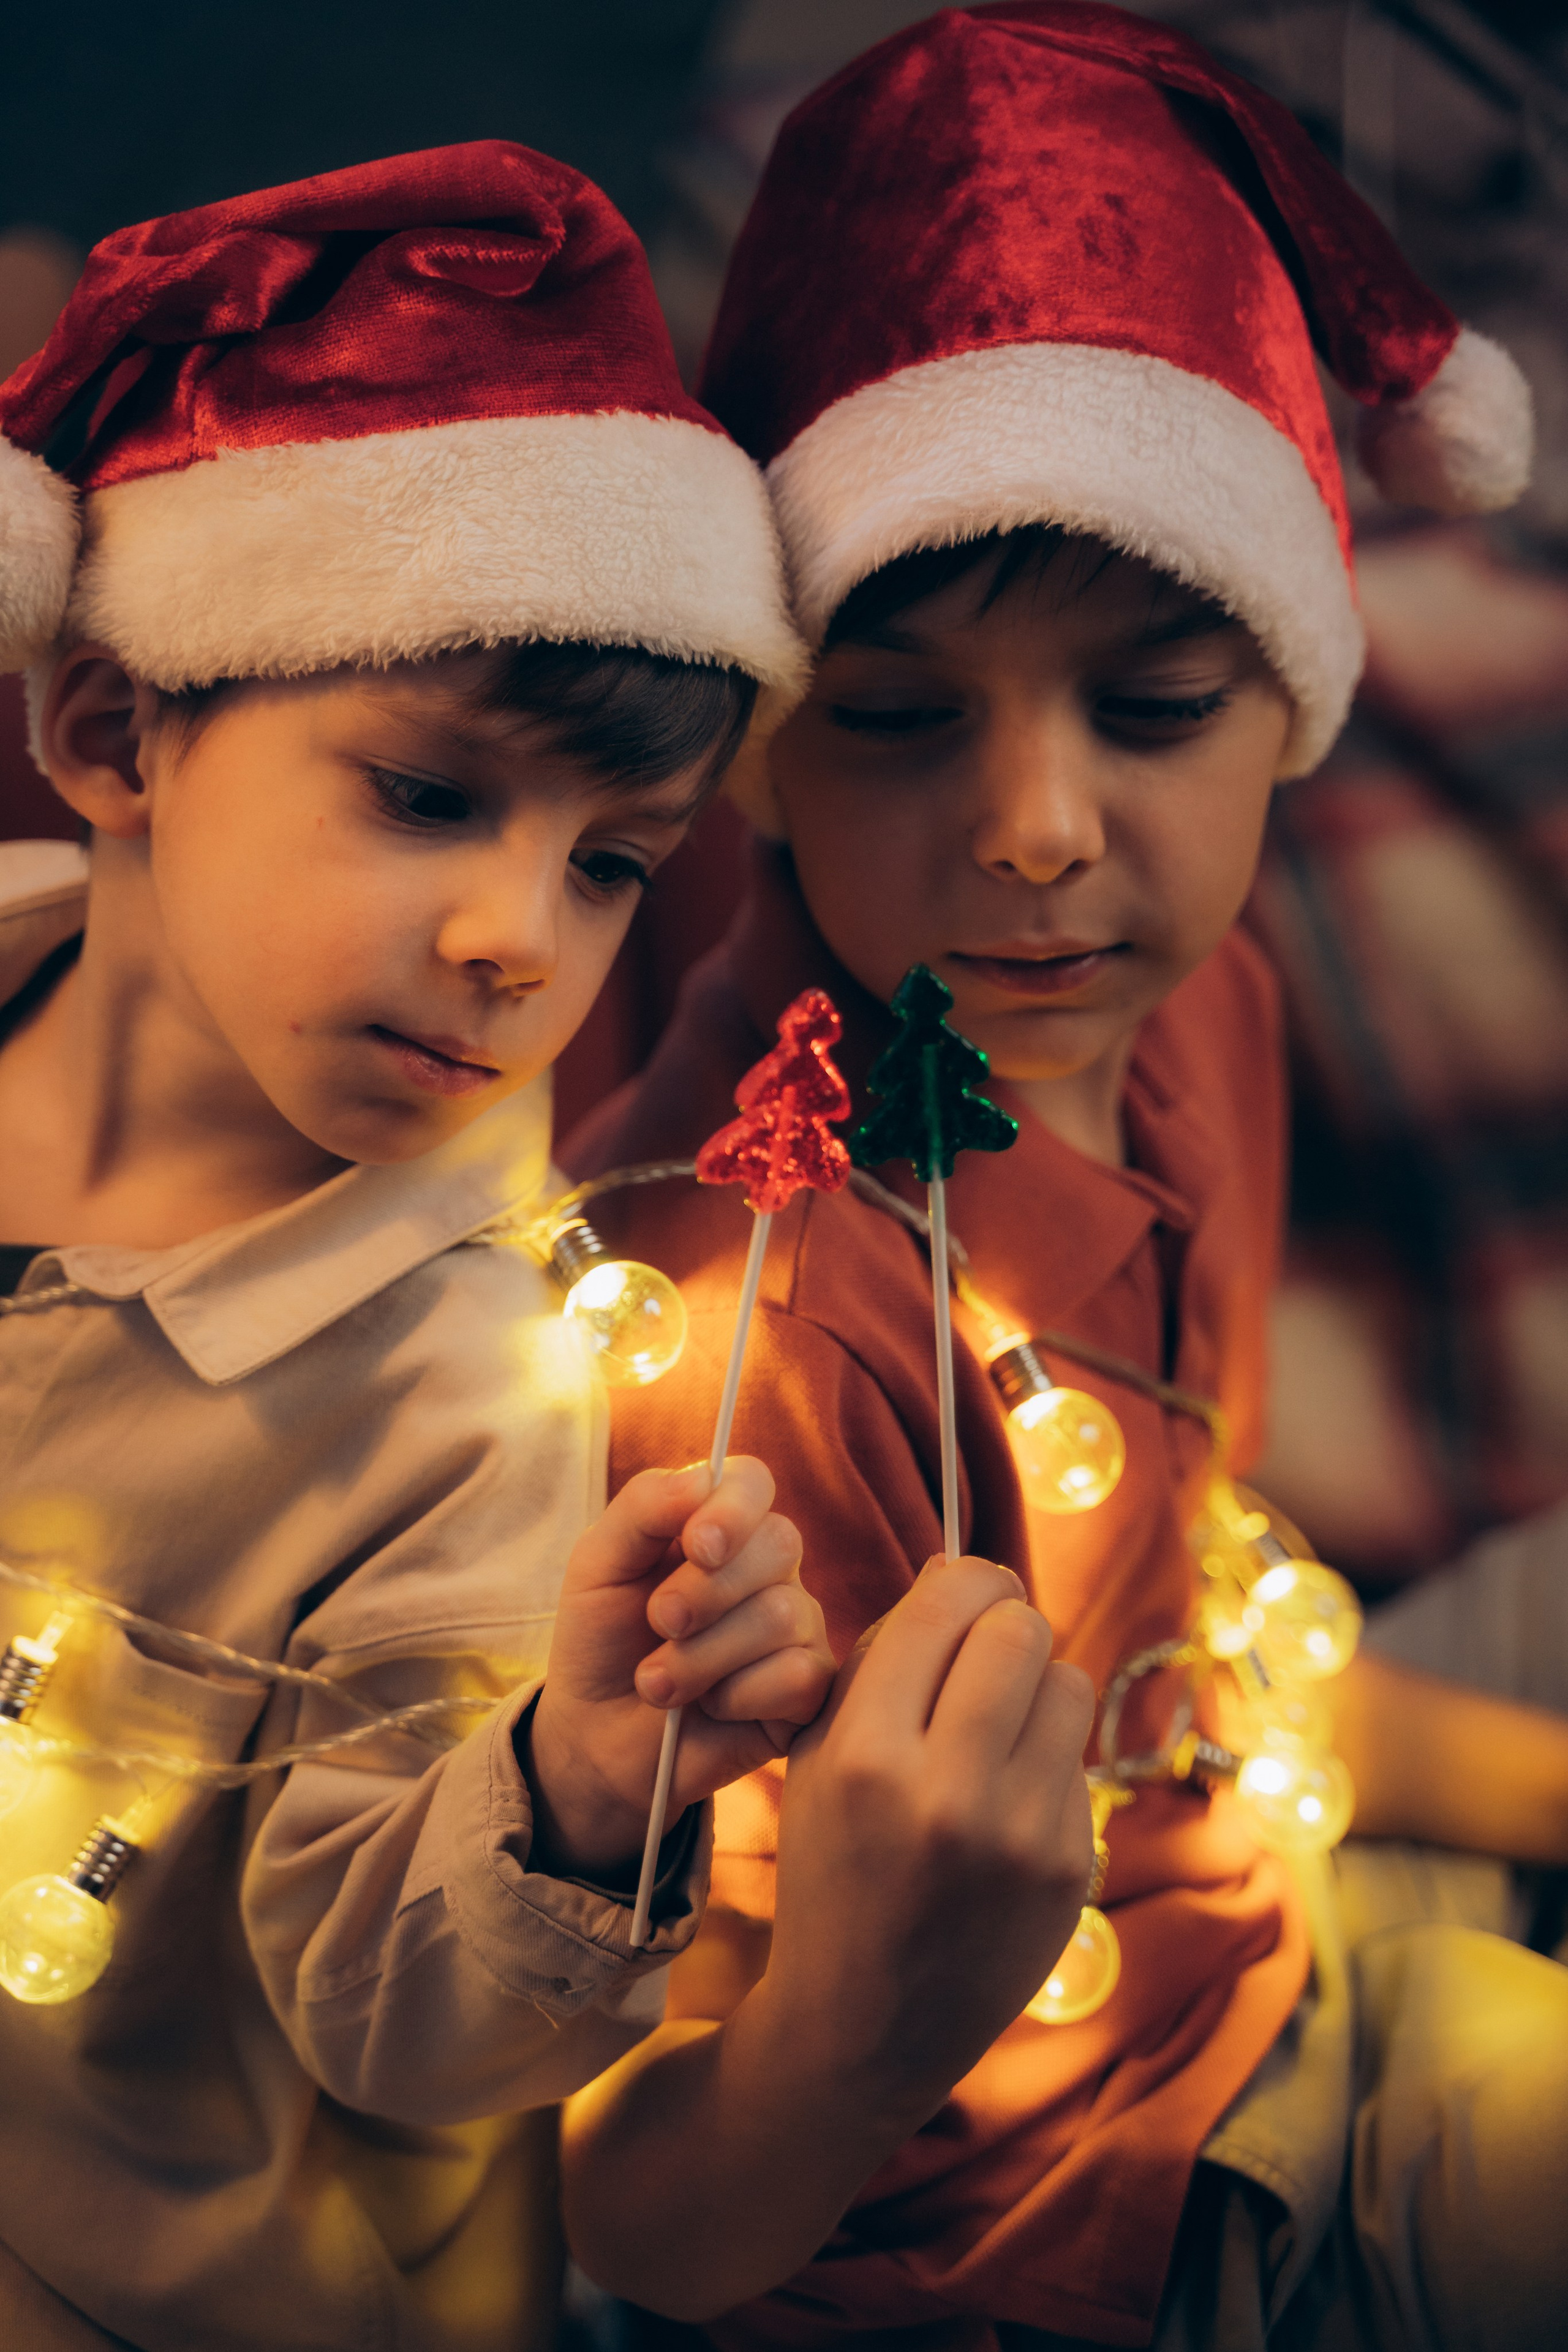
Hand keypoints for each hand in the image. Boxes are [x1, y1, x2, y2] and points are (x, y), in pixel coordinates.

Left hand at [526, 1458, 833, 1879]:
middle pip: (778, 1544)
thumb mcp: (598, 1564)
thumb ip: (644, 1508)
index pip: (752, 1481)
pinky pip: (799, 1676)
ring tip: (658, 1685)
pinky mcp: (807, 1690)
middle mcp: (768, 1568)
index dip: (733, 1508)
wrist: (595, 1739)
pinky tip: (710, 1708)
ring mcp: (796, 1628)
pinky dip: (737, 1697)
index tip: (695, 1546)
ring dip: (703, 1657)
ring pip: (783, 1615)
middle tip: (658, 1623)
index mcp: (720, 1525)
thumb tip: (703, 1479)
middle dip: (706, 1592)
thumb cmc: (601, 1641)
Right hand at [758, 1555, 1095, 2123]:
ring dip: (1036, 1684)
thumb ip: (879, 1657)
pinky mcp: (1068, 1867)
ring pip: (1068, 1682)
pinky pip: (1078, 1756)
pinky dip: (1047, 1755)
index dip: (964, 1580)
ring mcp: (1019, 1835)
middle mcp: (947, 1792)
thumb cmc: (833, 1866)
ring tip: (998, 1720)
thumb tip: (958, 1569)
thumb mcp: (819, 1756)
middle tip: (986, 1644)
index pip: (946, 1605)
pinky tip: (1006, 1793)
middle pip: (1019, 1630)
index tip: (964, 1589)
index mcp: (866, 1756)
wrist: (868, 2022)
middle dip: (1004, 1622)